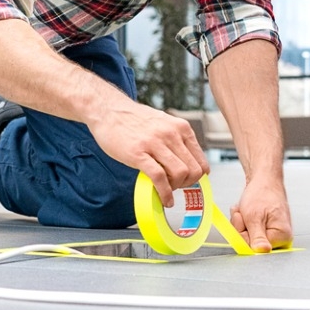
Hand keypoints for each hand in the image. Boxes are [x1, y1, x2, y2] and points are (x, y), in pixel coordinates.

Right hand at [86, 100, 208, 205]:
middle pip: (193, 170)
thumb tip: (185, 161)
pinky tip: (164, 199)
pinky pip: (159, 178)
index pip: (201, 161)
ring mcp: (155, 143)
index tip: (187, 181)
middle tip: (175, 186)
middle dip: (187, 184)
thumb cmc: (133, 119)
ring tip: (166, 189)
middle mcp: (172, 134)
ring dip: (175, 188)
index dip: (196, 176)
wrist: (107, 110)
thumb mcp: (163, 123)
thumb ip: (175, 139)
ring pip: (180, 174)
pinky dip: (165, 193)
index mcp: (181, 128)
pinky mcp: (138, 153)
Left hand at [228, 176, 292, 252]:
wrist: (265, 181)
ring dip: (241, 224)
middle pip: (250, 244)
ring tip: (247, 210)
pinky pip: (248, 233)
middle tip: (244, 213)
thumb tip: (262, 251)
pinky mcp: (266, 232)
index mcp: (282, 237)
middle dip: (241, 228)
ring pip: (247, 238)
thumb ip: (257, 237)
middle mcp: (281, 239)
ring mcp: (273, 236)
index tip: (245, 220)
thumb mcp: (254, 216)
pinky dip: (243, 222)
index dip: (244, 234)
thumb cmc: (262, 194)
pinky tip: (248, 212)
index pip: (254, 248)